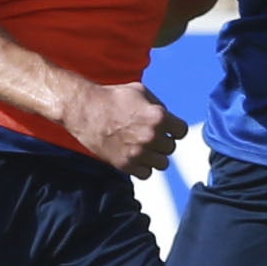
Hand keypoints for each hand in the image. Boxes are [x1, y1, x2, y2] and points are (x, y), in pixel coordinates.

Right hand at [63, 81, 184, 175]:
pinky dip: (142, 167)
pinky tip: (135, 156)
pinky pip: (146, 174)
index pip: (181, 132)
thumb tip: (169, 120)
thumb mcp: (141, 92)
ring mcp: (138, 153)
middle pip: (171, 148)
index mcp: (158, 117)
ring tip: (143, 147)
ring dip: (155, 156)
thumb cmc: (112, 98)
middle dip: (162, 141)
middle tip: (149, 136)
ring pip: (162, 163)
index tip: (167, 128)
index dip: (174, 129)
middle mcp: (151, 136)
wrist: (85, 110)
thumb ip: (158, 106)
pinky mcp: (126, 165)